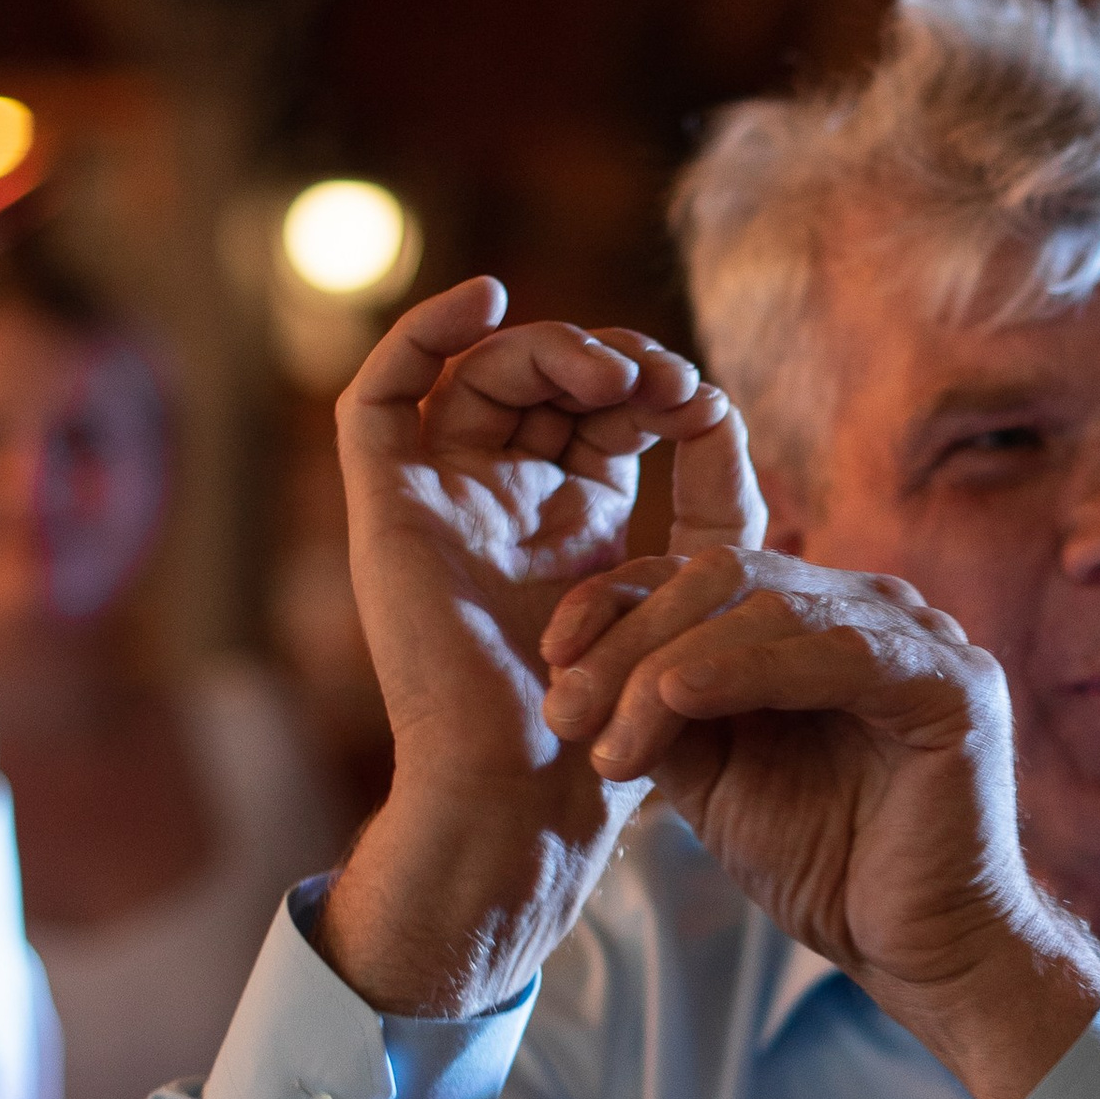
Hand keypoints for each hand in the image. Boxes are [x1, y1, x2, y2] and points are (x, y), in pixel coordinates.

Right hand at [320, 284, 717, 1013]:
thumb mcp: (694, 591)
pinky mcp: (388, 511)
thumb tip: (718, 403)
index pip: (603, 410)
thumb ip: (719, 503)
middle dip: (609, 362)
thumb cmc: (619, 724)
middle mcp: (499, 503)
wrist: (533, 798)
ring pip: (479, 374)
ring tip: (613, 376)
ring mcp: (439, 503)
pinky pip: (380, 399)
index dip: (651, 384)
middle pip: (543, 381)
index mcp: (569, 522)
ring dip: (550, 350)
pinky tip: (489, 299)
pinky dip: (421, 335)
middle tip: (663, 382)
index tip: (702, 400)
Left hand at [539, 392, 1099, 1098]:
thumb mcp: (715, 779)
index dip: (619, 600)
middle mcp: (872, 609)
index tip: (549, 661)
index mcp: (818, 619)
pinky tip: (681, 699)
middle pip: (727, 576)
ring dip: (671, 666)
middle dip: (631, 640)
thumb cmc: (826, 866)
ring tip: (609, 734)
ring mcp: (921, 637)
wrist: (916, 952)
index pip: (704, 571)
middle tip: (563, 712)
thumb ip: (664, 715)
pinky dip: (750, 670)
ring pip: (771, 611)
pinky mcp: (951, 684)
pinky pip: (838, 654)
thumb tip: (577, 670)